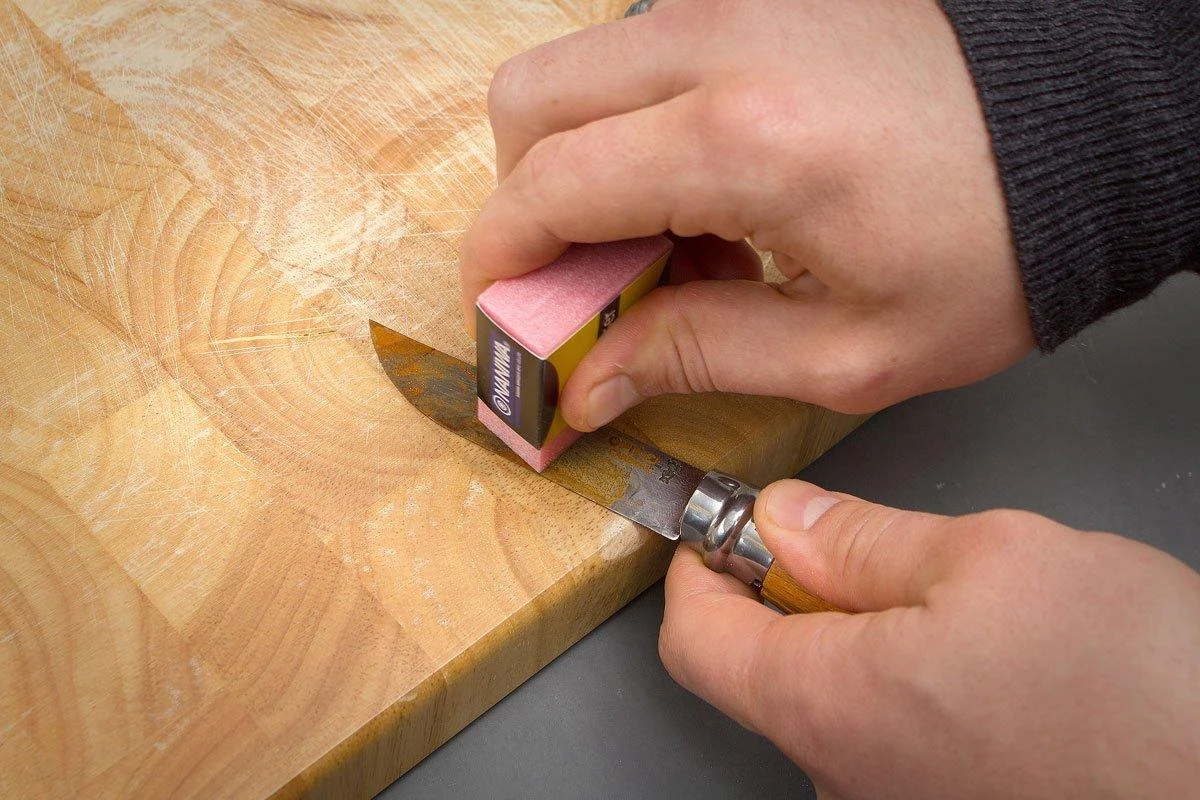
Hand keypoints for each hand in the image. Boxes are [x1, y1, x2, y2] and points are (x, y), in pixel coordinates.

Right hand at [461, 0, 1035, 428]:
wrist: (1087, 137)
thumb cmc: (994, 247)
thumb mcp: (851, 349)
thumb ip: (699, 359)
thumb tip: (593, 384)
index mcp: (745, 142)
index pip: (548, 185)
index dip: (500, 259)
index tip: (505, 314)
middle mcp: (725, 43)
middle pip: (529, 99)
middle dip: (524, 199)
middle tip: (583, 281)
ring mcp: (742, 3)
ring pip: (582, 69)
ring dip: (586, 164)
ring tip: (670, 248)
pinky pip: (646, 56)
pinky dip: (640, 129)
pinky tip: (710, 198)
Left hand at [660, 479, 1199, 798]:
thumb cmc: (1140, 694)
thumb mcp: (990, 558)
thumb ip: (861, 537)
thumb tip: (786, 520)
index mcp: (829, 703)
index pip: (694, 638)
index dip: (698, 567)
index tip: (722, 528)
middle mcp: (845, 773)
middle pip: (761, 668)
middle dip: (790, 592)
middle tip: (854, 546)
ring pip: (830, 699)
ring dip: (857, 635)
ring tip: (951, 604)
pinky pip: (886, 734)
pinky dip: (902, 680)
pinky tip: (982, 658)